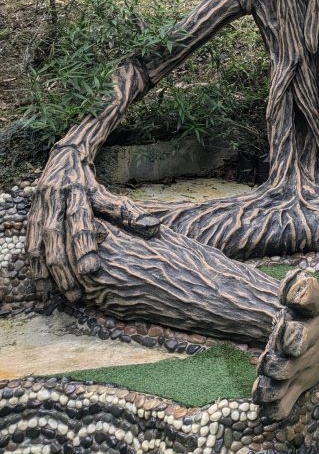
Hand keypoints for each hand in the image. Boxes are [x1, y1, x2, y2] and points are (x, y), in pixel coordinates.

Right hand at [26, 145, 160, 300]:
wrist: (64, 159)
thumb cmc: (88, 184)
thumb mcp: (106, 194)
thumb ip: (127, 213)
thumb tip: (155, 229)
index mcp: (76, 192)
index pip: (79, 221)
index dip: (84, 245)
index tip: (91, 270)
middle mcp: (54, 200)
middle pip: (56, 238)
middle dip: (64, 268)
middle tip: (76, 295)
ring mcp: (39, 210)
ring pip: (38, 244)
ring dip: (45, 271)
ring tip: (56, 295)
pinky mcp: (30, 218)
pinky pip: (29, 244)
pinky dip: (33, 265)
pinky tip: (41, 284)